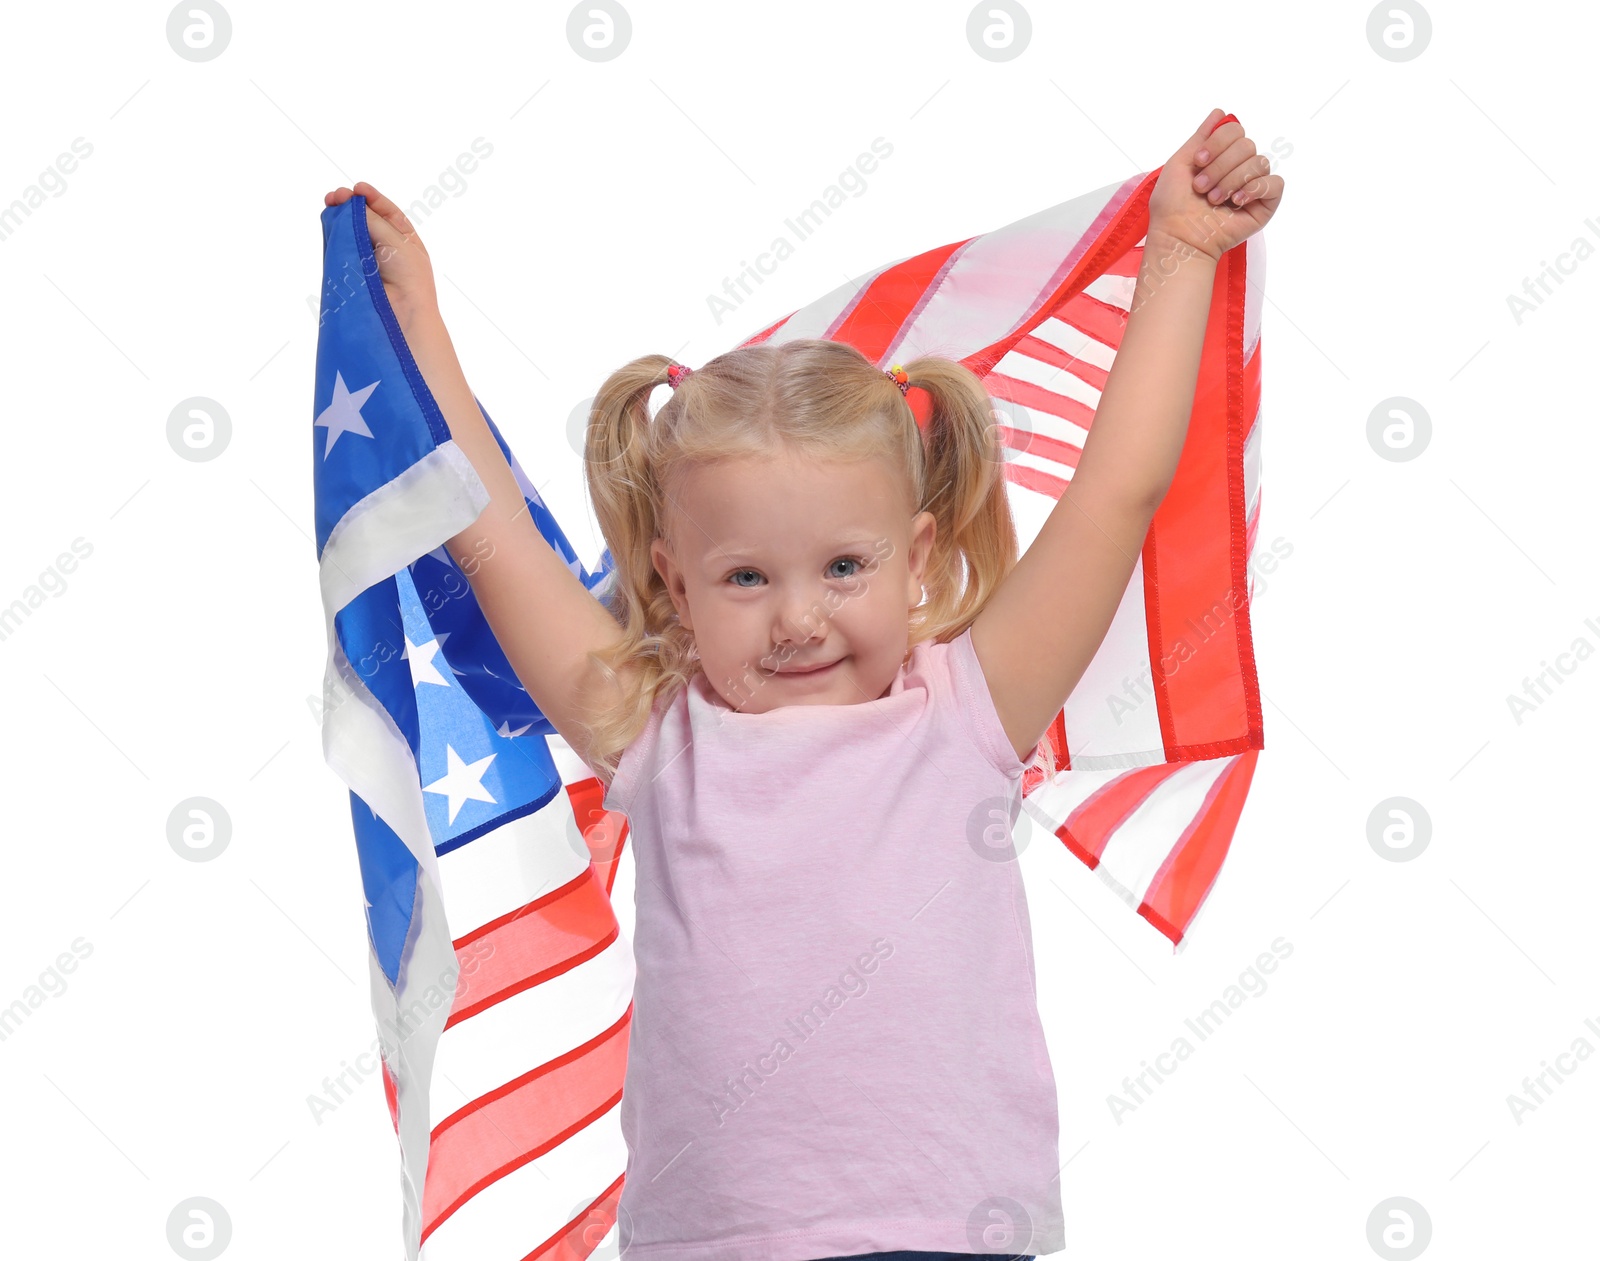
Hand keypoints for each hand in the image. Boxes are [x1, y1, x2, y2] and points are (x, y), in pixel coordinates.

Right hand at [324, 181, 437, 327]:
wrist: (403, 313)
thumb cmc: (409, 277)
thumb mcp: (396, 241)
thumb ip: (373, 221)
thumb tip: (352, 205)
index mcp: (404, 239)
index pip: (386, 211)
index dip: (371, 197)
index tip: (357, 188)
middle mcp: (386, 247)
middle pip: (364, 219)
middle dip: (350, 204)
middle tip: (336, 196)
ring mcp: (367, 259)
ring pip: (350, 232)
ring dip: (340, 217)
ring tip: (330, 203)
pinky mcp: (352, 271)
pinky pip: (341, 248)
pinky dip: (334, 234)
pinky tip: (329, 222)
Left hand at [1146, 109, 1283, 260]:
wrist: (1179, 236)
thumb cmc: (1172, 205)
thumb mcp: (1180, 162)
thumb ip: (1200, 136)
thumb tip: (1220, 112)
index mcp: (1221, 158)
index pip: (1235, 130)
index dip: (1218, 142)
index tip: (1198, 161)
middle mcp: (1239, 169)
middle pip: (1247, 144)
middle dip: (1220, 166)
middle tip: (1201, 187)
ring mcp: (1253, 187)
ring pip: (1259, 162)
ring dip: (1231, 180)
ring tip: (1214, 200)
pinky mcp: (1264, 205)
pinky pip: (1275, 183)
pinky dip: (1255, 189)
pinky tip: (1236, 202)